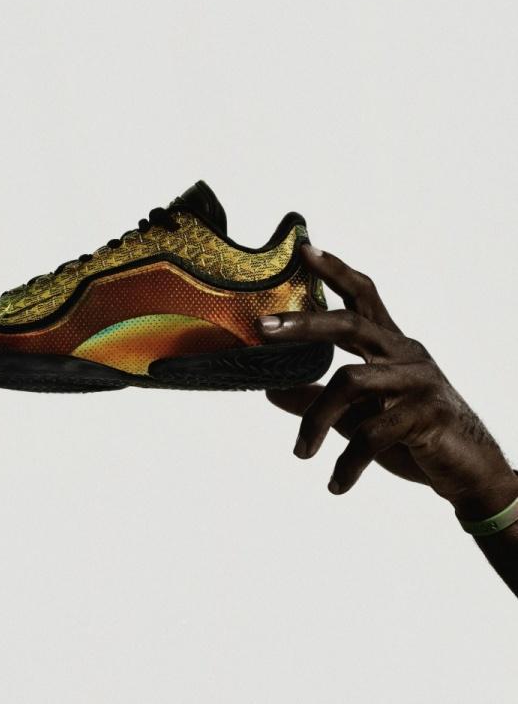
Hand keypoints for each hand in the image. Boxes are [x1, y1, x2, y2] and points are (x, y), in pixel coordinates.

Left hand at [260, 245, 517, 520]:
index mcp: (391, 346)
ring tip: (301, 453)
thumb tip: (269, 388)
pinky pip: (373, 434)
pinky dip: (348, 463)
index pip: (364, 296)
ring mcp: (420, 382)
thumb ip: (315, 399)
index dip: (335, 271)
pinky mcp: (428, 416)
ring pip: (350, 382)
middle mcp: (406, 355)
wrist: (470, 472)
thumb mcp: (358, 414)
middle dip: (303, 324)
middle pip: (351, 325)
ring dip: (316, 421)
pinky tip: (335, 485)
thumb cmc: (411, 434)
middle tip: (262, 330)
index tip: (304, 249)